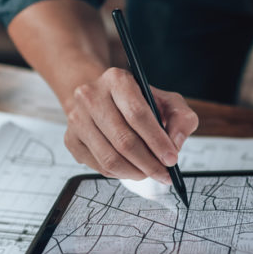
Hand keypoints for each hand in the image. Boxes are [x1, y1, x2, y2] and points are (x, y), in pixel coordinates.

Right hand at [64, 67, 198, 182]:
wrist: (103, 99)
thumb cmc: (138, 102)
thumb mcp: (166, 101)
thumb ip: (181, 118)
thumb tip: (175, 143)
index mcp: (116, 79)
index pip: (137, 114)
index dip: (157, 141)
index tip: (172, 159)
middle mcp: (90, 96)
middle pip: (123, 140)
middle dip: (149, 163)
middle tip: (164, 174)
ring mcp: (76, 119)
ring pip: (109, 158)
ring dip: (135, 172)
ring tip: (150, 173)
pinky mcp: (71, 140)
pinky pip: (99, 167)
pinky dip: (120, 174)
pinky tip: (132, 169)